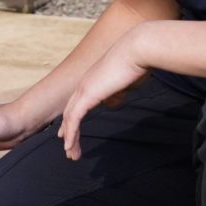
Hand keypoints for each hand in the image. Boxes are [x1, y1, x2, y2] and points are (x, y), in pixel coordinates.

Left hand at [58, 30, 148, 160]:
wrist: (137, 50)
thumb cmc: (137, 64)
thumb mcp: (125, 83)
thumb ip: (116, 93)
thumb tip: (111, 103)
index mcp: (93, 80)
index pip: (77, 103)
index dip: (72, 120)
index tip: (69, 134)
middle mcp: (85, 84)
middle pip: (70, 112)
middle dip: (68, 132)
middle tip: (69, 150)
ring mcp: (84, 88)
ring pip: (70, 117)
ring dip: (70, 137)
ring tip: (71, 154)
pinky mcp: (88, 94)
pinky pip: (75, 118)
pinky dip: (71, 133)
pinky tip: (70, 145)